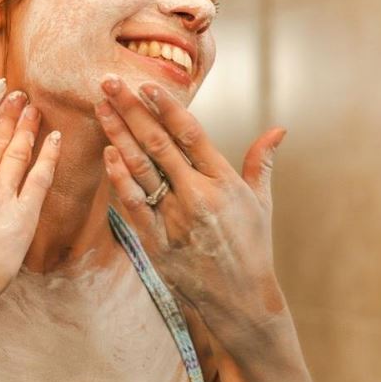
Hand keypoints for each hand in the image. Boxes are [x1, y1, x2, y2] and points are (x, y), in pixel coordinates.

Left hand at [94, 76, 285, 335]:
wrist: (241, 300)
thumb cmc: (253, 248)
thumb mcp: (261, 203)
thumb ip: (261, 162)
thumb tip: (278, 130)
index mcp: (224, 182)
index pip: (190, 134)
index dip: (166, 106)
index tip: (145, 84)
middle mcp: (198, 196)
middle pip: (158, 143)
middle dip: (131, 110)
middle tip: (109, 81)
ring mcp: (176, 219)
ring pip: (140, 169)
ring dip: (118, 136)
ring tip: (101, 108)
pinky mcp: (158, 242)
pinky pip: (134, 205)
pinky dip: (120, 178)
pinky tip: (108, 154)